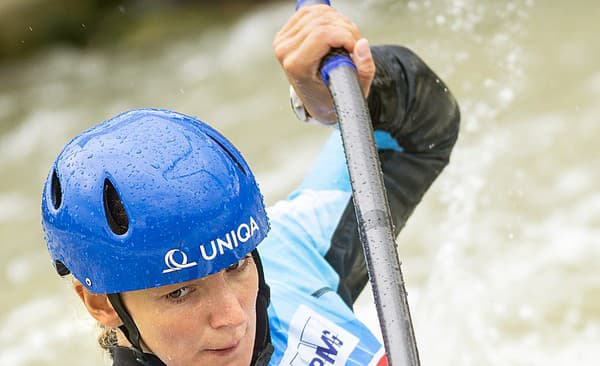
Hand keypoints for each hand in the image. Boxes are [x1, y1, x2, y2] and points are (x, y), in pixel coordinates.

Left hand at [273, 5, 374, 123]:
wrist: (315, 99)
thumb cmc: (331, 96)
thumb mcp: (353, 90)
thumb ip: (363, 70)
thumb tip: (362, 44)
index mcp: (296, 66)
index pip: (322, 35)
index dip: (345, 36)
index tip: (355, 48)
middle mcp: (285, 51)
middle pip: (322, 21)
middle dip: (346, 29)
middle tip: (354, 45)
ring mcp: (283, 40)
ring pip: (318, 13)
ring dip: (339, 21)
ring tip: (347, 40)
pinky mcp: (287, 31)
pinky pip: (311, 11)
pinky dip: (329, 16)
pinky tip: (335, 31)